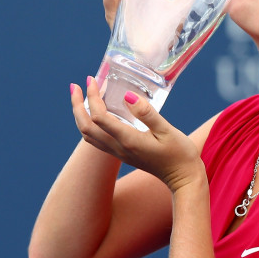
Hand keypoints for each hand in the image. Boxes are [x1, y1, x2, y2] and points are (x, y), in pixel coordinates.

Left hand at [70, 78, 203, 191]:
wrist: (183, 178)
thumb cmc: (179, 153)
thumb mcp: (167, 130)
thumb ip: (147, 113)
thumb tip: (127, 95)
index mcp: (128, 140)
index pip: (99, 117)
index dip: (92, 97)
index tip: (93, 79)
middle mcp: (119, 148)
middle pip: (85, 127)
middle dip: (77, 105)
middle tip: (76, 86)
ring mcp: (119, 153)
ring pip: (87, 135)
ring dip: (79, 115)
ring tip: (80, 96)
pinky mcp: (122, 154)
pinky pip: (96, 139)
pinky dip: (89, 124)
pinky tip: (95, 113)